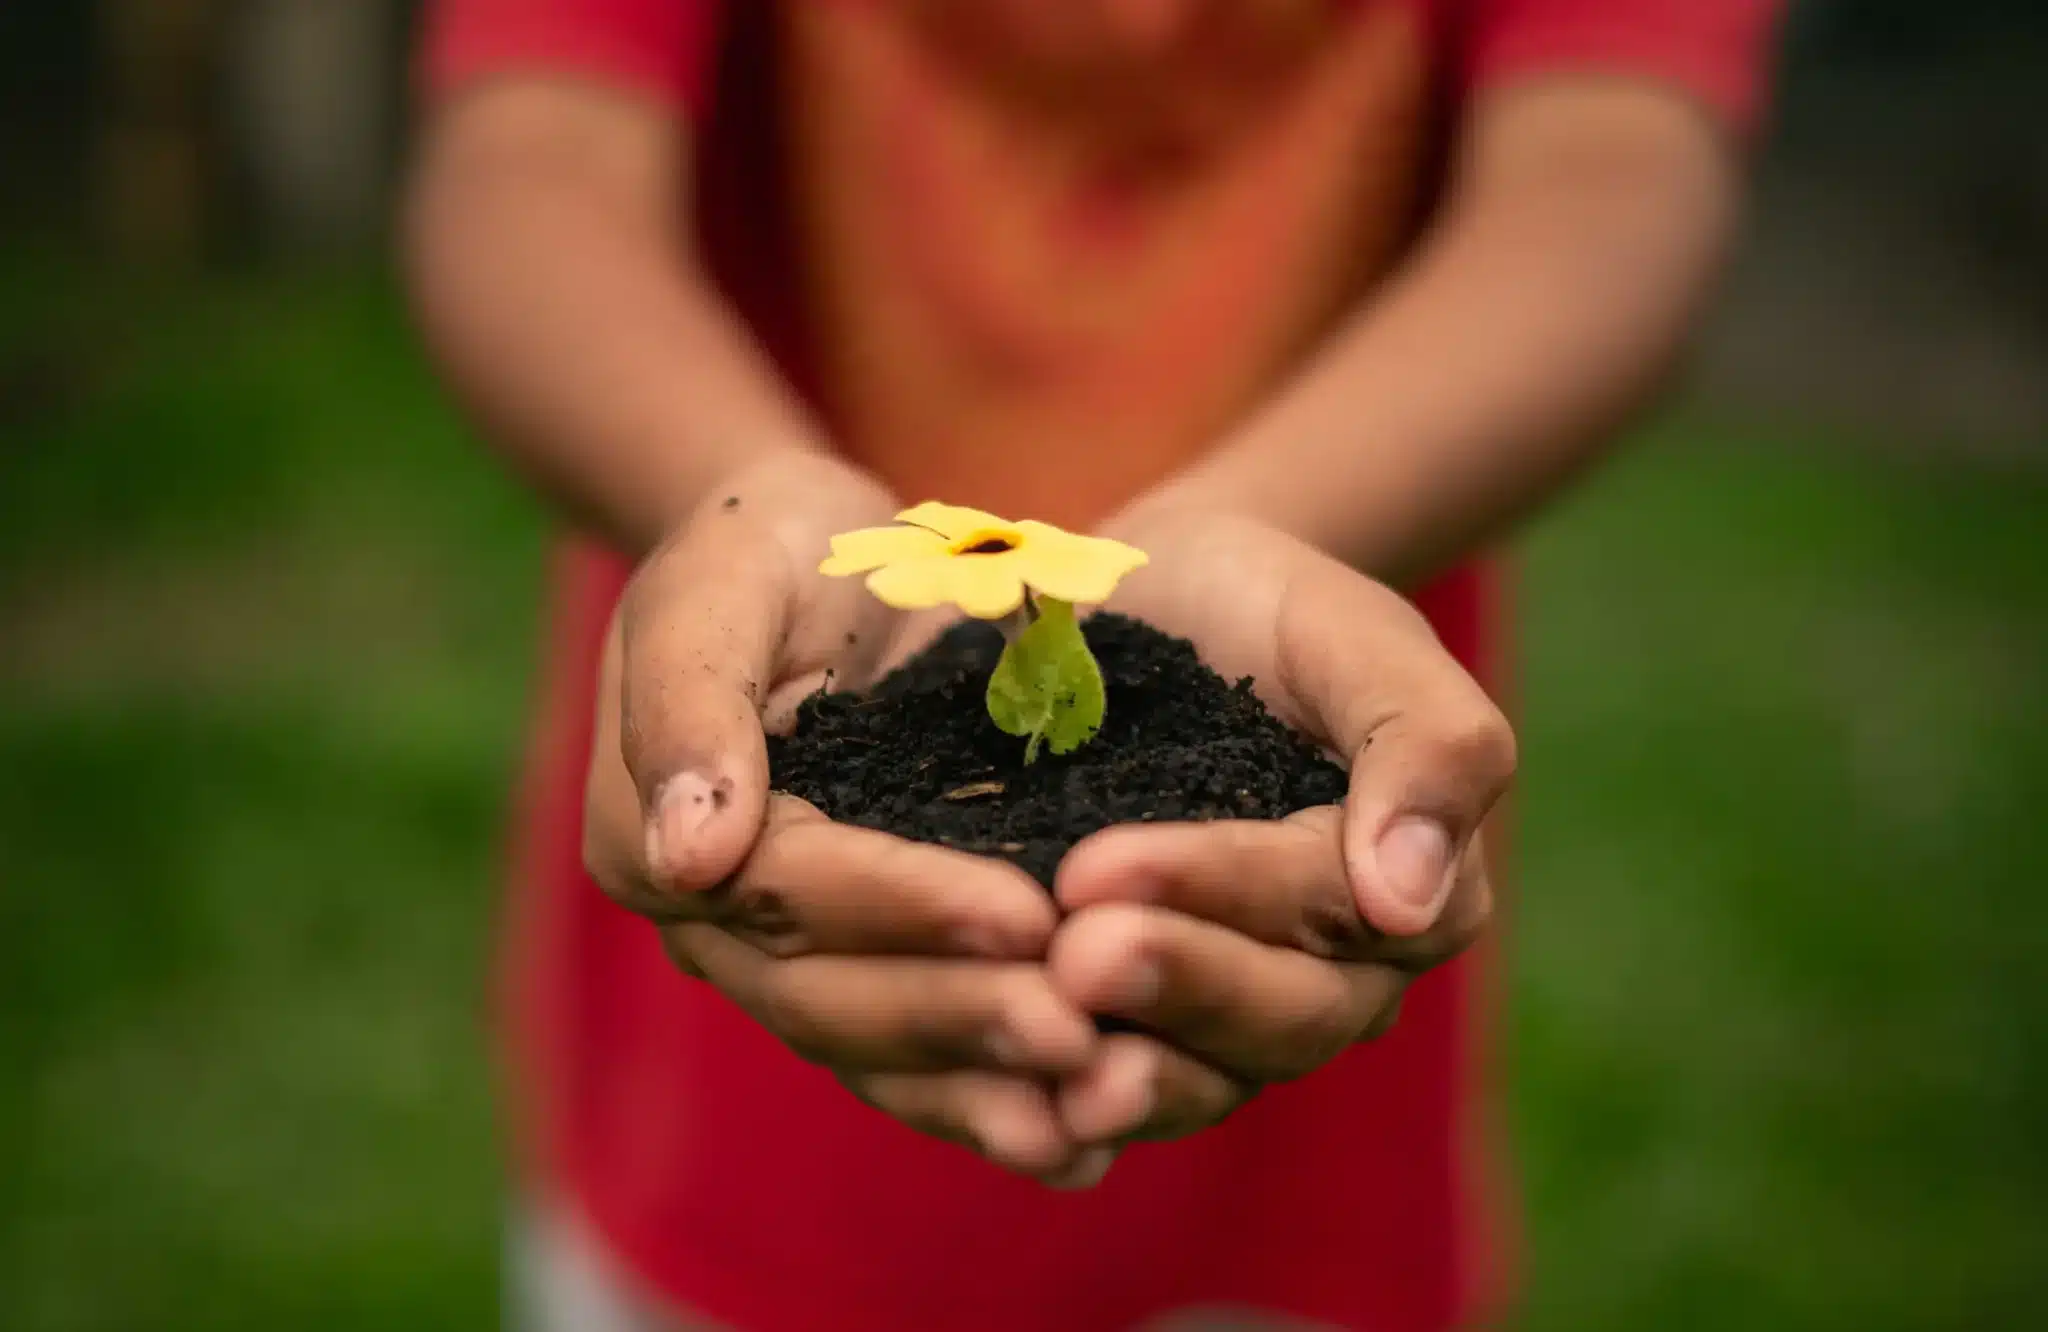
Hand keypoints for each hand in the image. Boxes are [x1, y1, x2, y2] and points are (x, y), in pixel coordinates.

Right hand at [581, 453, 1108, 1182]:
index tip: (1022, 915)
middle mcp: (716, 922)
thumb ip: (690, 701)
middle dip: (957, 1016)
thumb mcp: (723, 577)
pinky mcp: (870, 969)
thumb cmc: (771, 548)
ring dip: (984, 1087)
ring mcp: (792, 959)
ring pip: (879, 1052)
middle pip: (831, 998)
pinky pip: (919, 1060)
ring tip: (1095, 1108)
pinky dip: (991, 1105)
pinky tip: (1085, 1145)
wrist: (831, 565)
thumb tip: (688, 859)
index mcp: (657, 833)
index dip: (900, 909)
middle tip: (1079, 1031)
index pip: (786, 893)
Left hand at [1043, 509, 1513, 1152]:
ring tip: (1041, 1048)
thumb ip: (1427, 743)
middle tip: (1070, 957)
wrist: (1151, 608)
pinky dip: (1072, 1112)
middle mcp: (1334, 973)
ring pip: (1210, 1076)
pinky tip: (1013, 1110)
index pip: (1327, 906)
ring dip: (1130, 1075)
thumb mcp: (1352, 633)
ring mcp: (1238, 1015)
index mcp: (1409, 884)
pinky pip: (1126, 1091)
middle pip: (1280, 1015)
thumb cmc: (1265, 606)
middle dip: (1174, 985)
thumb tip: (1409, 900)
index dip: (1221, 891)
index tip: (1101, 868)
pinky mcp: (1146, 1033)